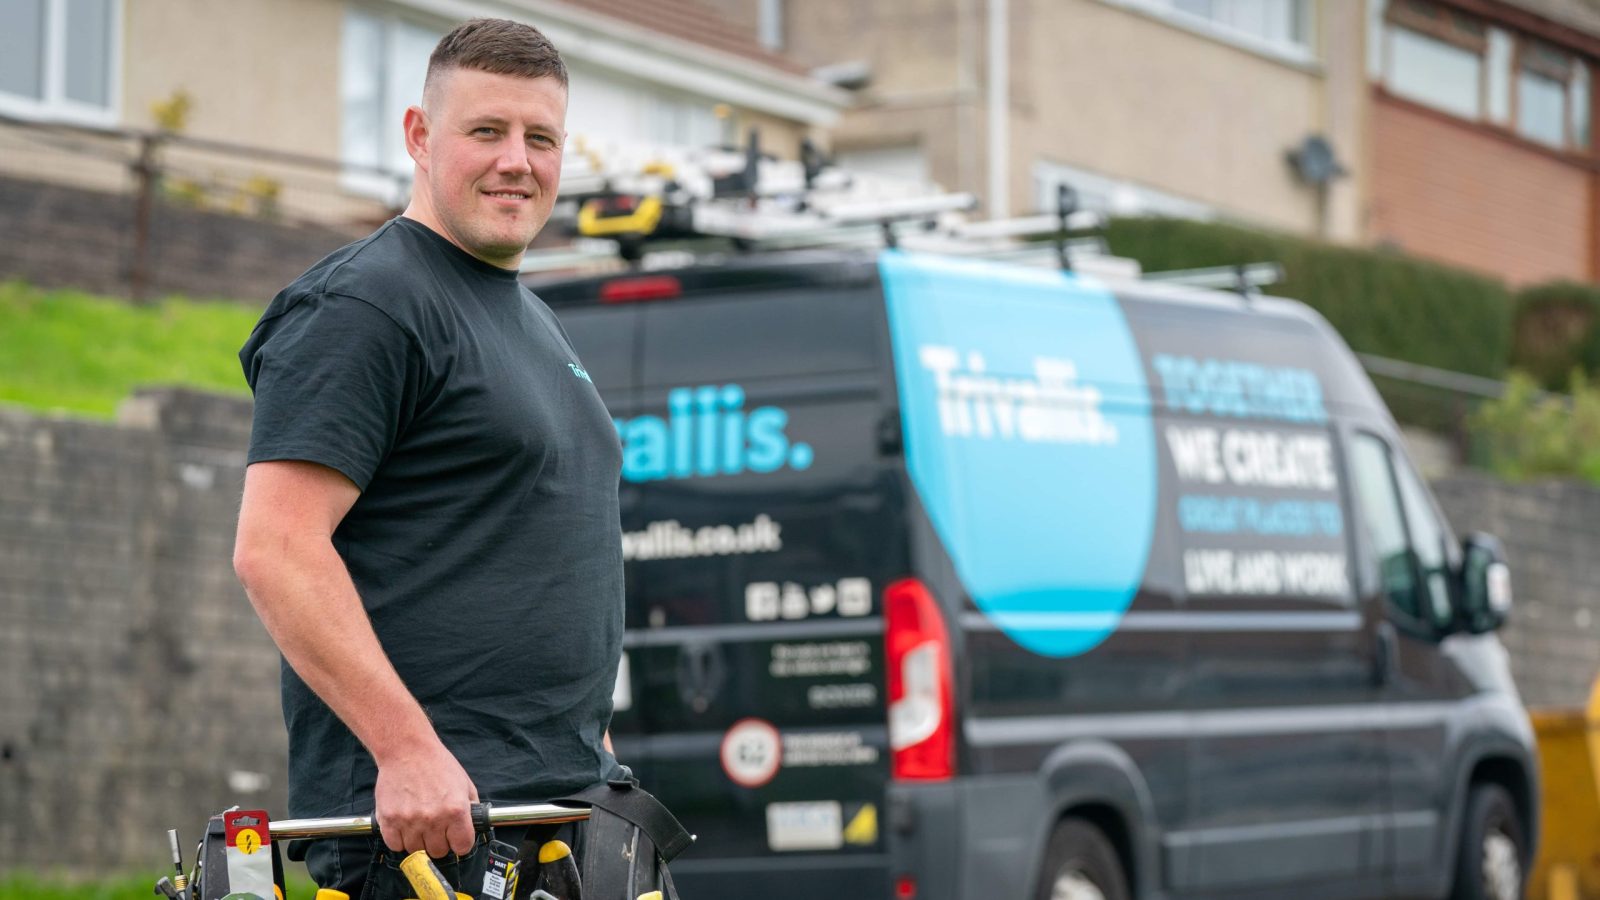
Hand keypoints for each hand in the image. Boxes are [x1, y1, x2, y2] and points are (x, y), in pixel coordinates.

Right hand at [373, 739, 478, 857]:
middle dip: (439, 842)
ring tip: (419, 822)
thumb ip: (471, 808)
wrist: (407, 749)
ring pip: (416, 851)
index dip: (460, 843)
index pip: (462, 847)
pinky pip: (395, 845)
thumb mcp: (464, 783)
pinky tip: (404, 825)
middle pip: (438, 852)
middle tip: (435, 828)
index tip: (455, 839)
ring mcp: (409, 820)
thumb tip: (472, 828)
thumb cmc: (437, 764)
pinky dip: (399, 839)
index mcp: (456, 810)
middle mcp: (433, 818)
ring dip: (418, 841)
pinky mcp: (389, 819)